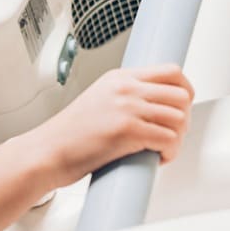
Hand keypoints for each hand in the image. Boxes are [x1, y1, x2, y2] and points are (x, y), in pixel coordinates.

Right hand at [26, 64, 193, 187]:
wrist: (45, 153)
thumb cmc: (66, 136)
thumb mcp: (96, 102)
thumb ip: (123, 97)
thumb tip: (152, 107)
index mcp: (118, 79)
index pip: (171, 72)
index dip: (184, 90)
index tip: (180, 107)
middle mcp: (124, 89)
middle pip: (181, 95)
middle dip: (183, 118)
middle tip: (172, 133)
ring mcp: (127, 108)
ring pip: (179, 118)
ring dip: (177, 138)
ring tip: (161, 148)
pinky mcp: (128, 131)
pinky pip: (169, 140)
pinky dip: (169, 153)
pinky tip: (156, 158)